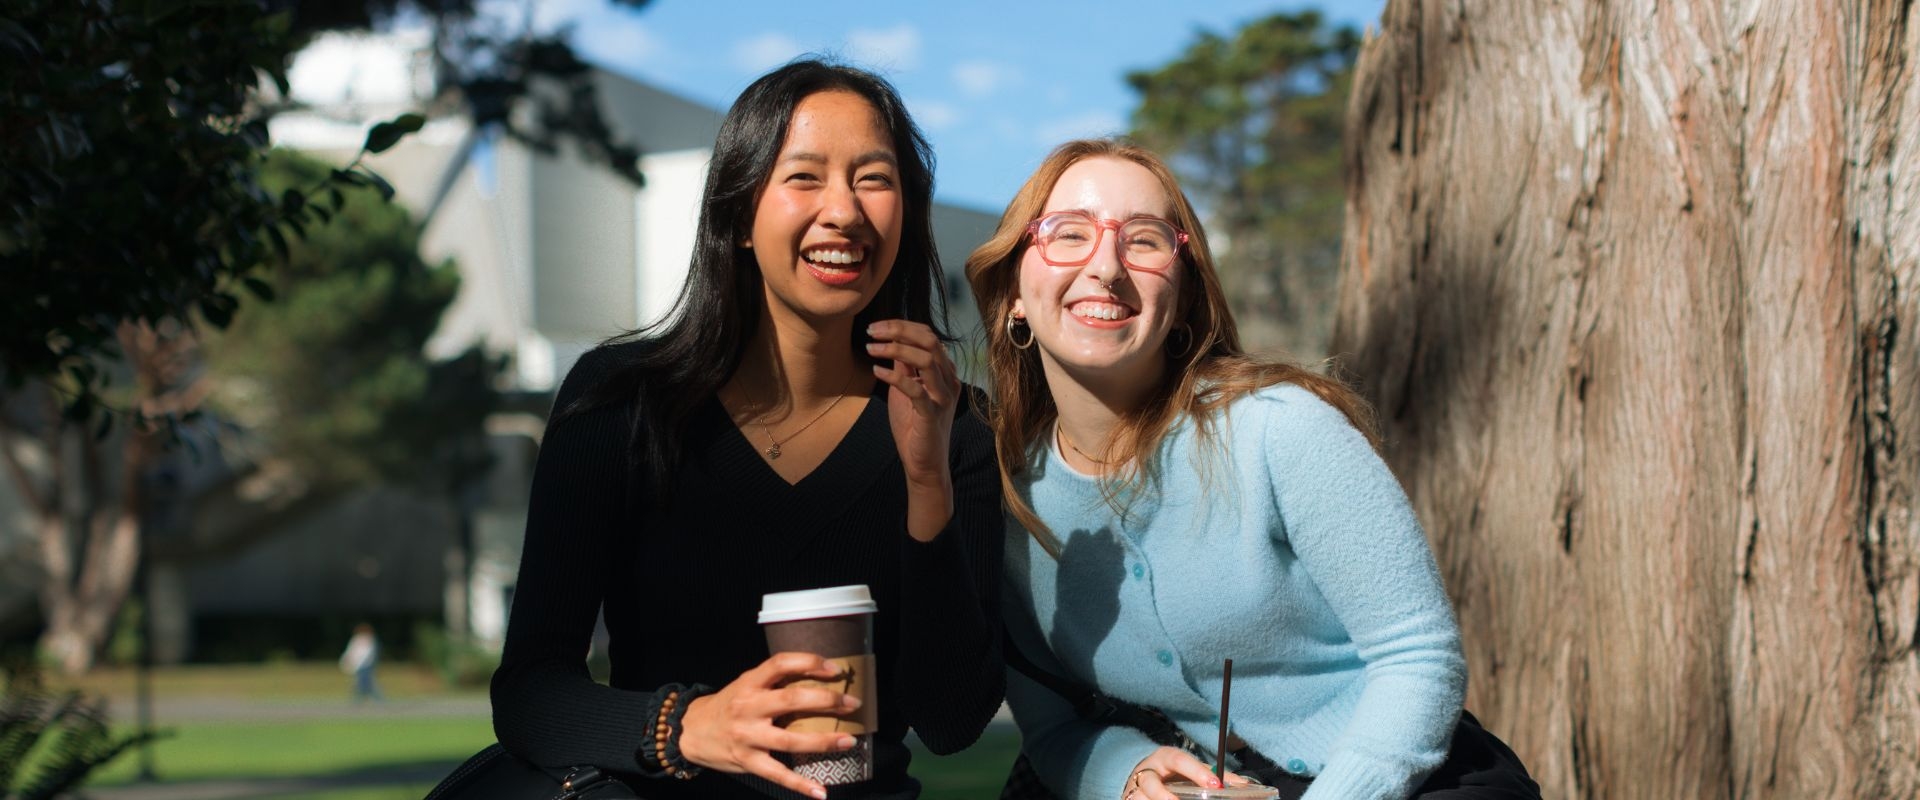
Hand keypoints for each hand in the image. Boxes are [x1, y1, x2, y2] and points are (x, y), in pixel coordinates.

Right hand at [678, 652, 862, 799]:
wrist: (690, 731)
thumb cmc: (728, 705)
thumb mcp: (745, 685)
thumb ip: (774, 681)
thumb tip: (819, 678)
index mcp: (749, 683)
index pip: (781, 663)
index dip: (809, 662)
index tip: (835, 669)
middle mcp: (748, 708)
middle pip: (792, 700)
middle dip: (827, 701)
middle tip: (853, 703)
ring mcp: (747, 737)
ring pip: (791, 741)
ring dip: (824, 741)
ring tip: (849, 741)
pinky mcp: (747, 761)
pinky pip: (778, 774)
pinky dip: (801, 784)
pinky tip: (821, 791)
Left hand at [865, 320, 960, 539]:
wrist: (923, 464)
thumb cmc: (913, 427)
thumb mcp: (906, 390)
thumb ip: (904, 367)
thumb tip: (892, 341)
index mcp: (944, 373)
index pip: (928, 336)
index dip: (902, 326)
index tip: (876, 327)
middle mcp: (948, 381)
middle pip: (930, 341)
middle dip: (898, 330)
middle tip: (871, 331)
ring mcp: (942, 397)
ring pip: (927, 360)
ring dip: (895, 349)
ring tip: (870, 348)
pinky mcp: (932, 415)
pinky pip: (916, 389)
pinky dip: (895, 376)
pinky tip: (876, 372)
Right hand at [1121, 747, 1246, 799]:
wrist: (1142, 775)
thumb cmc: (1173, 773)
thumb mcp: (1192, 769)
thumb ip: (1214, 775)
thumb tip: (1244, 785)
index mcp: (1164, 757)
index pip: (1179, 760)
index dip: (1197, 772)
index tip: (1216, 784)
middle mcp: (1147, 772)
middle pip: (1151, 784)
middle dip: (1165, 797)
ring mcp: (1135, 790)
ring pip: (1139, 799)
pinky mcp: (1129, 799)